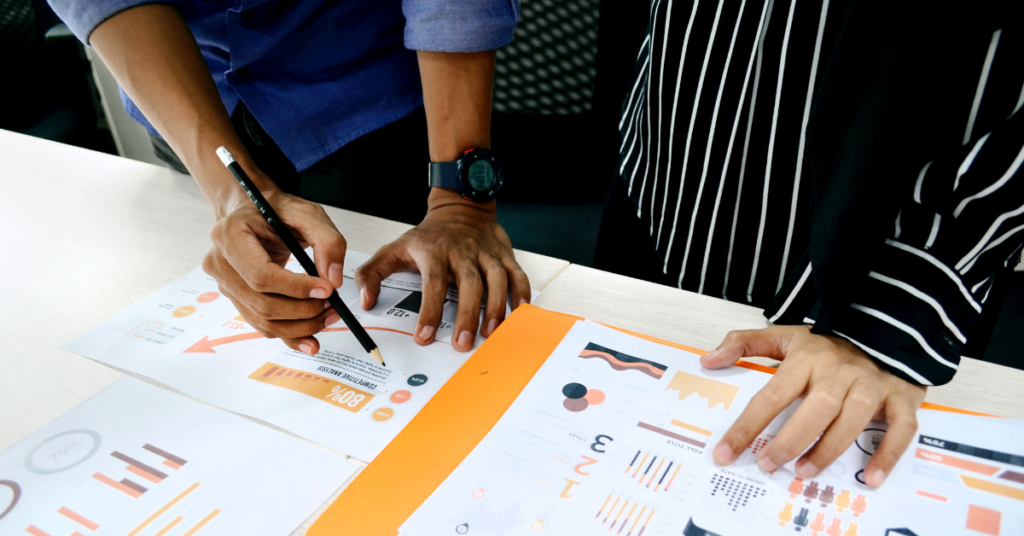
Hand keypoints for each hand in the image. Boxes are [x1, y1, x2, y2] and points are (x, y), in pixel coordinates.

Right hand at [203, 189, 347, 354]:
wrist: (254, 212)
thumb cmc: (278, 210)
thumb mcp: (308, 214)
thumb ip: (328, 242)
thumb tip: (333, 280)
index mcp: (230, 235)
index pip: (261, 275)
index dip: (296, 288)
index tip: (326, 290)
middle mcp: (220, 262)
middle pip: (262, 303)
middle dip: (303, 311)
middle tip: (333, 304)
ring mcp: (225, 284)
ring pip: (263, 320)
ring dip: (300, 326)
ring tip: (328, 315)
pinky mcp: (237, 298)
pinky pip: (262, 325)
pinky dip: (289, 335)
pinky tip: (311, 340)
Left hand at [355, 188, 530, 351]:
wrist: (459, 207)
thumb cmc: (427, 236)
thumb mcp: (394, 249)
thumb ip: (372, 274)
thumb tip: (366, 302)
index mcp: (434, 251)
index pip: (432, 283)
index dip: (429, 311)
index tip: (425, 336)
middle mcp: (462, 251)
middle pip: (468, 283)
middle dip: (467, 315)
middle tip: (463, 343)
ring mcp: (485, 252)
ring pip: (496, 278)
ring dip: (495, 306)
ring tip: (491, 333)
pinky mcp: (504, 254)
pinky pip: (517, 273)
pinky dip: (521, 292)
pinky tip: (519, 312)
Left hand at [702, 325, 925, 487]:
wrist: (887, 327)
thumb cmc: (829, 343)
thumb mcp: (785, 335)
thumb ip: (744, 343)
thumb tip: (709, 360)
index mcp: (808, 358)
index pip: (771, 395)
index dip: (747, 426)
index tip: (725, 452)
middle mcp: (840, 372)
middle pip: (816, 407)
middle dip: (791, 440)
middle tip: (768, 464)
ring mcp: (872, 384)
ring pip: (853, 418)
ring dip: (830, 448)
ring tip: (805, 471)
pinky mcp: (902, 397)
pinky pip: (900, 428)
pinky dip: (888, 454)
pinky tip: (871, 477)